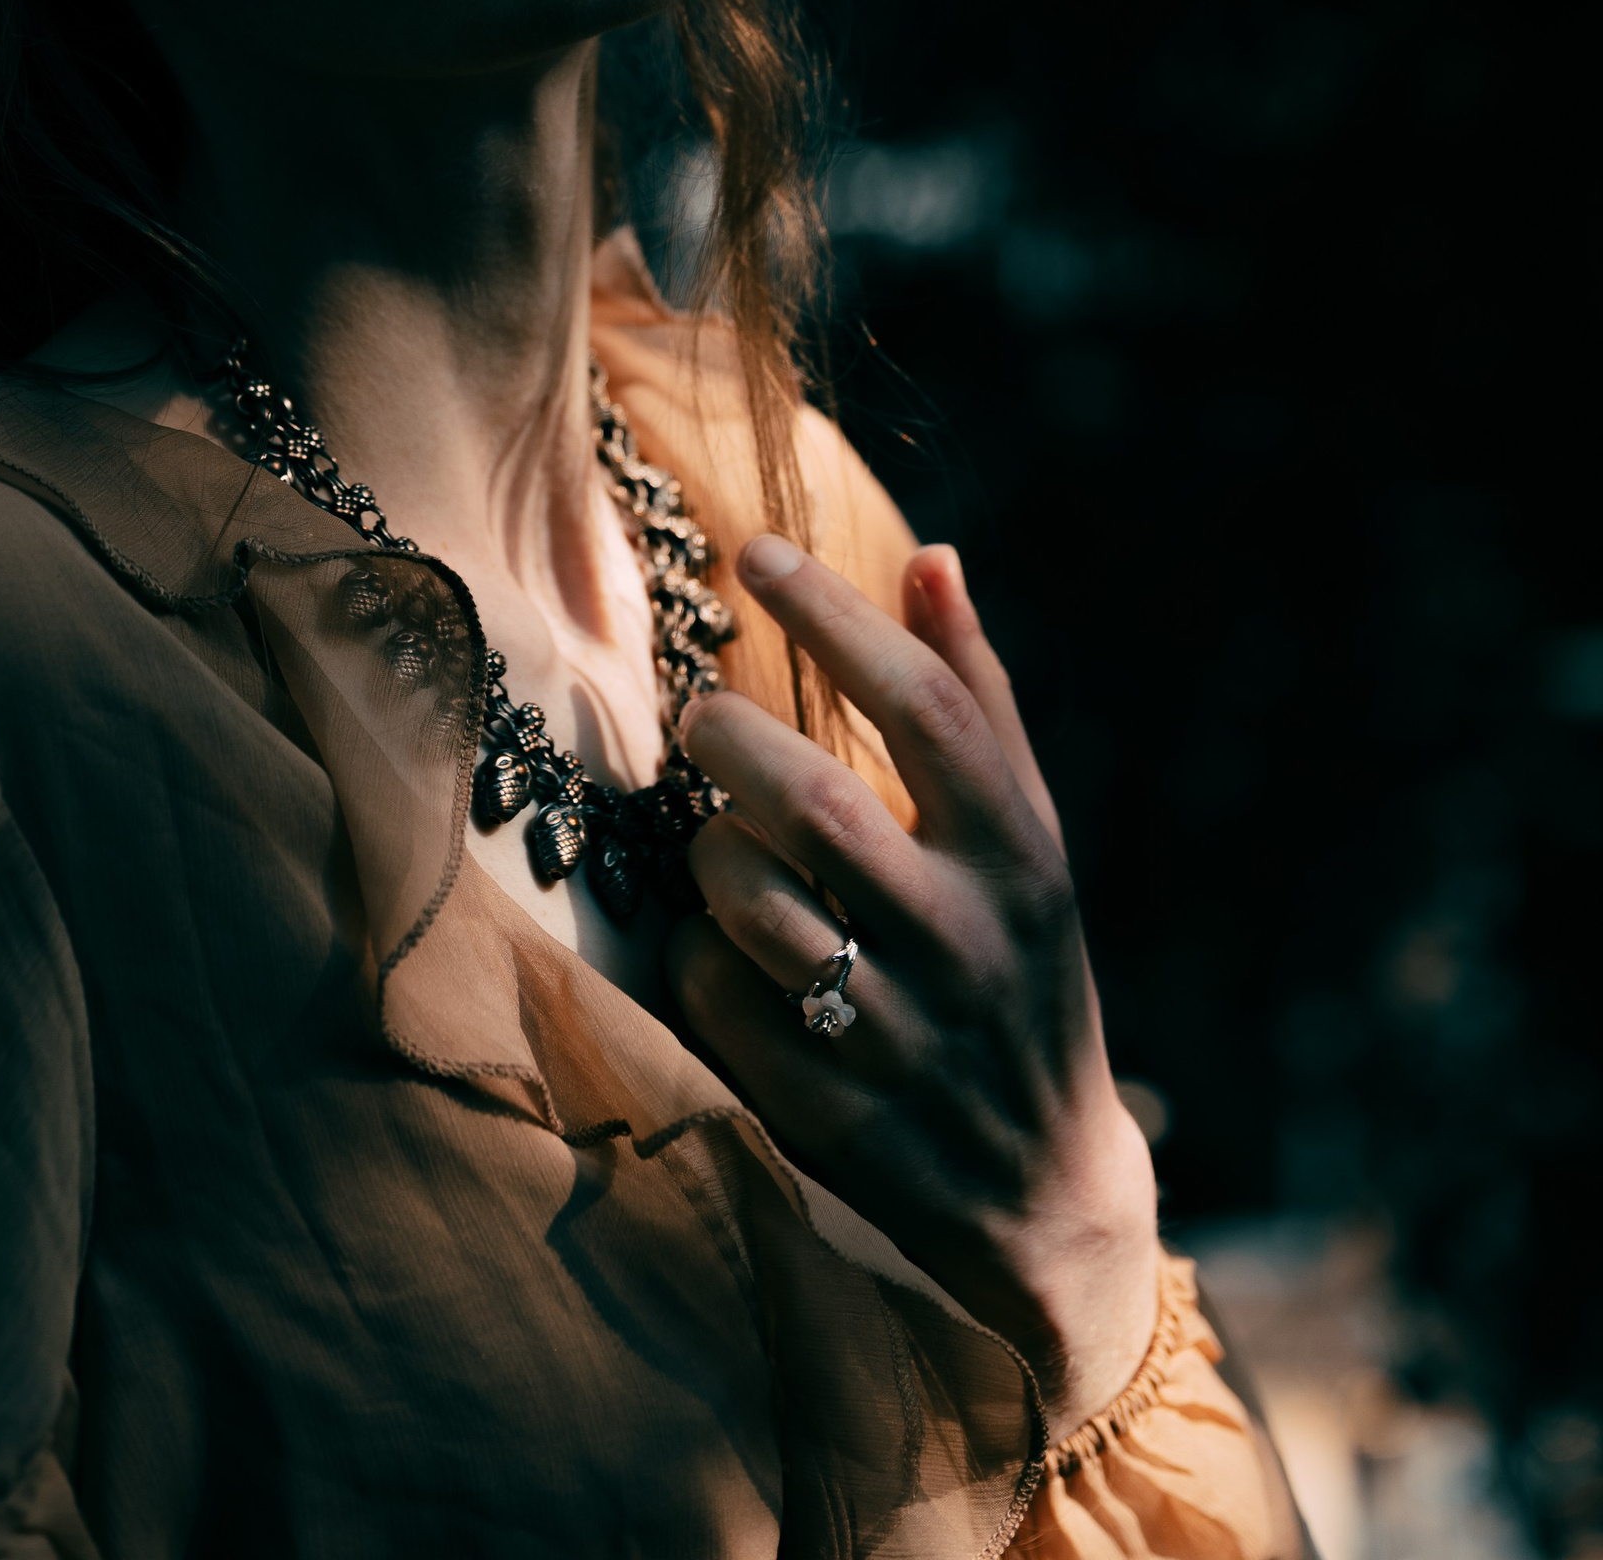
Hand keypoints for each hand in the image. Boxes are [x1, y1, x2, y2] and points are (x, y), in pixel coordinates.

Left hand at [669, 535, 1161, 1430]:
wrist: (1046, 1193)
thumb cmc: (1017, 967)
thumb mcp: (1024, 837)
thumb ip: (974, 698)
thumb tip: (933, 557)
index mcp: (1018, 856)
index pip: (927, 706)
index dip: (834, 616)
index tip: (755, 550)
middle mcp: (967, 941)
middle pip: (817, 804)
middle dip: (732, 739)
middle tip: (700, 717)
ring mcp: (902, 1036)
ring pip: (753, 903)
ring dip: (710, 854)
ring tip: (721, 842)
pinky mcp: (835, 1117)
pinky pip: (718, 1000)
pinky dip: (697, 958)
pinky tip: (723, 950)